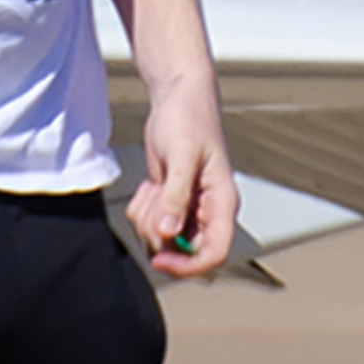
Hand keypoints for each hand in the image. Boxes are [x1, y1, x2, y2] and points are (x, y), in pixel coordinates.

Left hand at [125, 77, 236, 279]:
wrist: (177, 98)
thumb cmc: (189, 119)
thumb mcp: (181, 155)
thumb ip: (176, 195)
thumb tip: (167, 231)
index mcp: (222, 202)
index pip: (216, 252)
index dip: (189, 265)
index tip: (161, 259)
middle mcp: (208, 211)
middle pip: (184, 252)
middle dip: (158, 235)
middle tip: (150, 205)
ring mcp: (188, 209)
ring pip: (163, 241)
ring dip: (147, 221)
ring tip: (151, 189)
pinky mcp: (170, 204)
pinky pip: (151, 226)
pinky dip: (141, 212)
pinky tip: (149, 186)